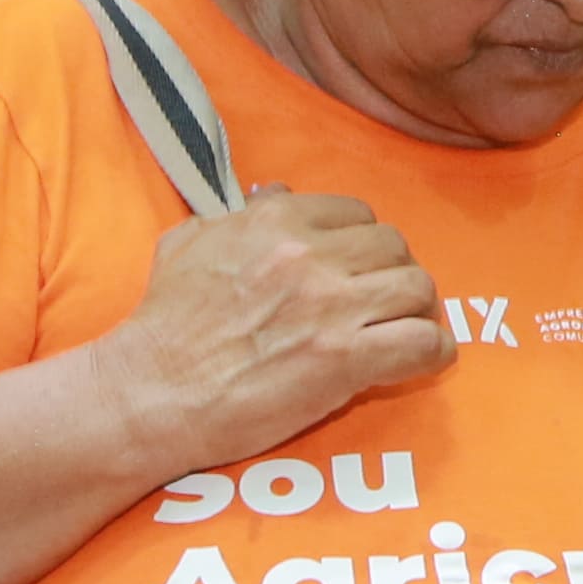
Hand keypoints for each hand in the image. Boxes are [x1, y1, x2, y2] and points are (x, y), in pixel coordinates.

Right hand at [98, 190, 450, 466]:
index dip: (362, 246)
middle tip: (382, 304)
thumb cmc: (161, 326)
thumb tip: (275, 191)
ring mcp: (331, 307)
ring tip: (402, 331)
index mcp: (275, 222)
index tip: (357, 272)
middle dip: (393, 275)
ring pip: (418, 288)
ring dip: (416, 311)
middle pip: (395, 247)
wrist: (151, 392)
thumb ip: (238, 214)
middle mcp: (310, 255)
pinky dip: (431, 353)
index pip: (356, 214)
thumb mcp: (187, 245)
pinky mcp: (345, 360)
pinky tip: (419, 361)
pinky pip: (423, 343)